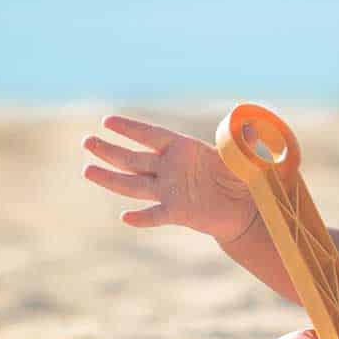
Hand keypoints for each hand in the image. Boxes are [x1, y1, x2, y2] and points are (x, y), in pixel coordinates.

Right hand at [82, 115, 257, 241]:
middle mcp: (170, 168)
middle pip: (134, 159)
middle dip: (110, 151)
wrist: (246, 209)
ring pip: (134, 184)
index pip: (151, 136)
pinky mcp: (177, 212)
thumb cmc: (243, 177)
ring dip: (111, 179)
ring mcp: (170, 190)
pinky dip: (142, 217)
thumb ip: (243, 143)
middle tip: (86, 141)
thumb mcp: (243, 157)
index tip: (107, 121)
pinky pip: (156, 214)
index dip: (130, 129)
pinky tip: (125, 217)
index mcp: (183, 148)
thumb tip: (253, 125)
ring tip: (86, 170)